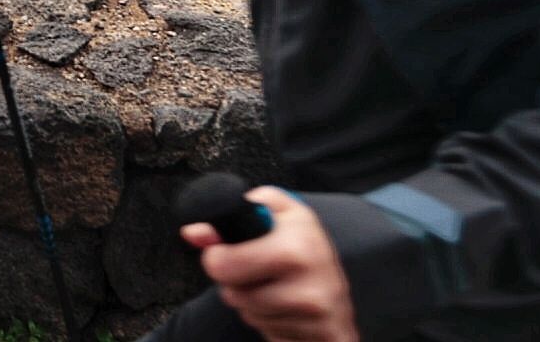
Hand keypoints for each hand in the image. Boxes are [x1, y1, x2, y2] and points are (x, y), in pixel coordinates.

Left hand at [183, 187, 358, 341]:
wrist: (346, 289)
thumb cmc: (307, 247)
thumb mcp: (281, 213)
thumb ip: (237, 211)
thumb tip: (194, 232)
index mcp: (298, 244)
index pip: (225, 264)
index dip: (217, 258)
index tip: (223, 253)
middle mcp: (311, 281)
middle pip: (233, 294)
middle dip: (234, 283)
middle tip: (251, 272)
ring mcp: (319, 315)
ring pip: (249, 315)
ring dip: (252, 305)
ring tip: (274, 289)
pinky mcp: (325, 337)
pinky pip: (271, 335)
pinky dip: (270, 324)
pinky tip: (286, 310)